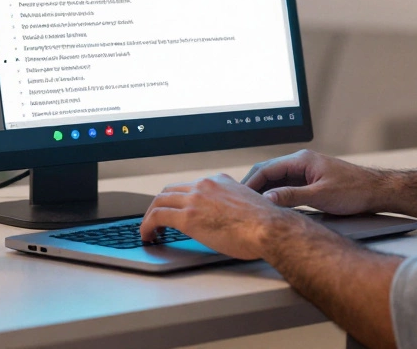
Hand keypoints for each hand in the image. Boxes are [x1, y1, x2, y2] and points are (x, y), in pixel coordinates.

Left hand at [139, 173, 301, 259]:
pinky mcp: (188, 217)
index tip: (175, 210)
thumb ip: (232, 207)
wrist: (270, 228)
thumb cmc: (265, 224)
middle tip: (156, 220)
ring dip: (150, 216)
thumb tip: (228, 220)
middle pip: (170, 190)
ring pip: (159, 201)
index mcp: (219, 181)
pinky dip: (147, 226)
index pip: (190, 186)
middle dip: (160, 205)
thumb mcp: (247, 206)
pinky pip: (156, 217)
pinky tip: (148, 236)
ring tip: (149, 230)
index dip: (178, 200)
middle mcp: (205, 185)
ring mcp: (195, 199)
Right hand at [241, 149, 386, 214]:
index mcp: (301, 160)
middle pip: (269, 172)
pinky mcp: (311, 181)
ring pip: (277, 180)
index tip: (239, 197)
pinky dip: (277, 195)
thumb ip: (292, 196)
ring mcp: (306, 171)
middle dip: (253, 186)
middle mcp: (301, 162)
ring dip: (265, 191)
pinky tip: (272, 206)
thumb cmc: (354, 190)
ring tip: (252, 206)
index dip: (250, 183)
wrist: (376, 191)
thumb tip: (268, 198)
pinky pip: (287, 186)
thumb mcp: (320, 195)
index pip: (266, 169)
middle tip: (241, 203)